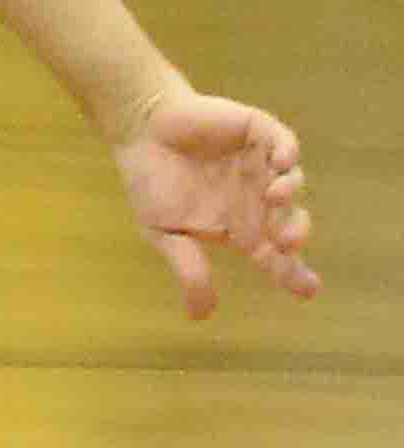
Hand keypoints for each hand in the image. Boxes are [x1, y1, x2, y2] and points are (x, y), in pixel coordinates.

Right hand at [108, 89, 316, 317]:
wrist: (139, 131)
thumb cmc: (151, 182)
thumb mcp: (164, 233)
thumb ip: (188, 268)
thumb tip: (201, 315)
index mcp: (239, 226)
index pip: (273, 255)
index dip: (292, 272)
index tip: (308, 289)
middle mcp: (257, 199)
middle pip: (290, 221)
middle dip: (294, 233)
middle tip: (286, 242)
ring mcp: (260, 165)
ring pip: (292, 182)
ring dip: (289, 193)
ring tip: (272, 197)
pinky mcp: (258, 133)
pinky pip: (284, 144)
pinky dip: (287, 153)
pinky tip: (279, 163)